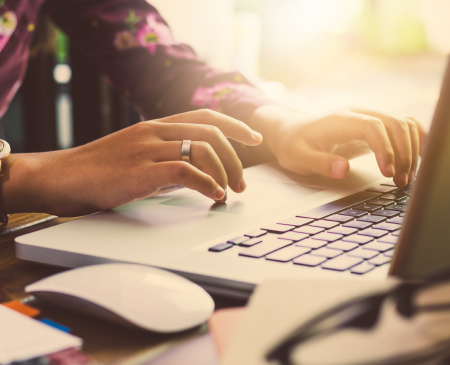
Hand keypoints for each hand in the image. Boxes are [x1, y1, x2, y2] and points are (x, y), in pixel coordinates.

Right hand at [3, 110, 262, 215]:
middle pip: (211, 132)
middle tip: (242, 182)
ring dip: (224, 173)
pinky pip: (186, 170)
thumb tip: (196, 173)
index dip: (235, 125)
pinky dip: (207, 184)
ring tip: (229, 193)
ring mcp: (148, 149)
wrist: (59, 177)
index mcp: (156, 126)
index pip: (205, 116)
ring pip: (203, 149)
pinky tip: (213, 196)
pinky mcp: (141, 170)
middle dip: (235, 157)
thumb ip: (166, 159)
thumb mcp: (137, 156)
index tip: (253, 139)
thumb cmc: (98, 171)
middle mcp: (155, 131)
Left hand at [249, 105, 426, 186]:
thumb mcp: (299, 158)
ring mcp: (367, 119)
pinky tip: (413, 162)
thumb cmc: (293, 146)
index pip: (373, 126)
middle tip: (401, 181)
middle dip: (404, 152)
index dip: (385, 148)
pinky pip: (400, 128)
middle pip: (395, 123)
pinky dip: (413, 142)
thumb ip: (320, 163)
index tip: (387, 172)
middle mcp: (357, 114)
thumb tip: (343, 170)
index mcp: (339, 120)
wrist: (289, 132)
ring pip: (403, 125)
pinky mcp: (372, 128)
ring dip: (411, 149)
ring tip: (405, 178)